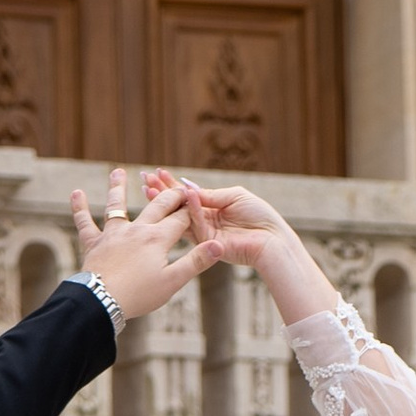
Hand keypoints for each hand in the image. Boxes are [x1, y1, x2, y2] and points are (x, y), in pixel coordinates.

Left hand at [69, 170, 219, 323]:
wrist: (101, 301)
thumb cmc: (139, 294)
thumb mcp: (173, 281)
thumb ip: (196, 261)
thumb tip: (219, 245)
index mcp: (158, 238)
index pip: (181, 219)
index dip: (192, 209)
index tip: (201, 200)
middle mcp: (136, 229)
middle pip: (157, 206)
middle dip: (170, 195)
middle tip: (177, 186)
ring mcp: (113, 234)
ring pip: (117, 206)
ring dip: (118, 187)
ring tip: (118, 172)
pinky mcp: (94, 243)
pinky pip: (85, 223)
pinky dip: (79, 208)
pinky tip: (76, 193)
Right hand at [143, 174, 336, 324]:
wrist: (272, 239)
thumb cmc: (260, 215)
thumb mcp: (234, 196)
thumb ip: (210, 194)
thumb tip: (188, 189)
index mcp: (212, 209)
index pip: (188, 196)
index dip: (172, 185)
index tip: (156, 173)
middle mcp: (206, 221)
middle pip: (179, 206)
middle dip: (161, 193)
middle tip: (143, 180)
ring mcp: (206, 233)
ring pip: (181, 216)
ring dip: (167, 201)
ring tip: (150, 187)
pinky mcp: (209, 243)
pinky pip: (197, 224)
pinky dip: (192, 208)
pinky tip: (186, 193)